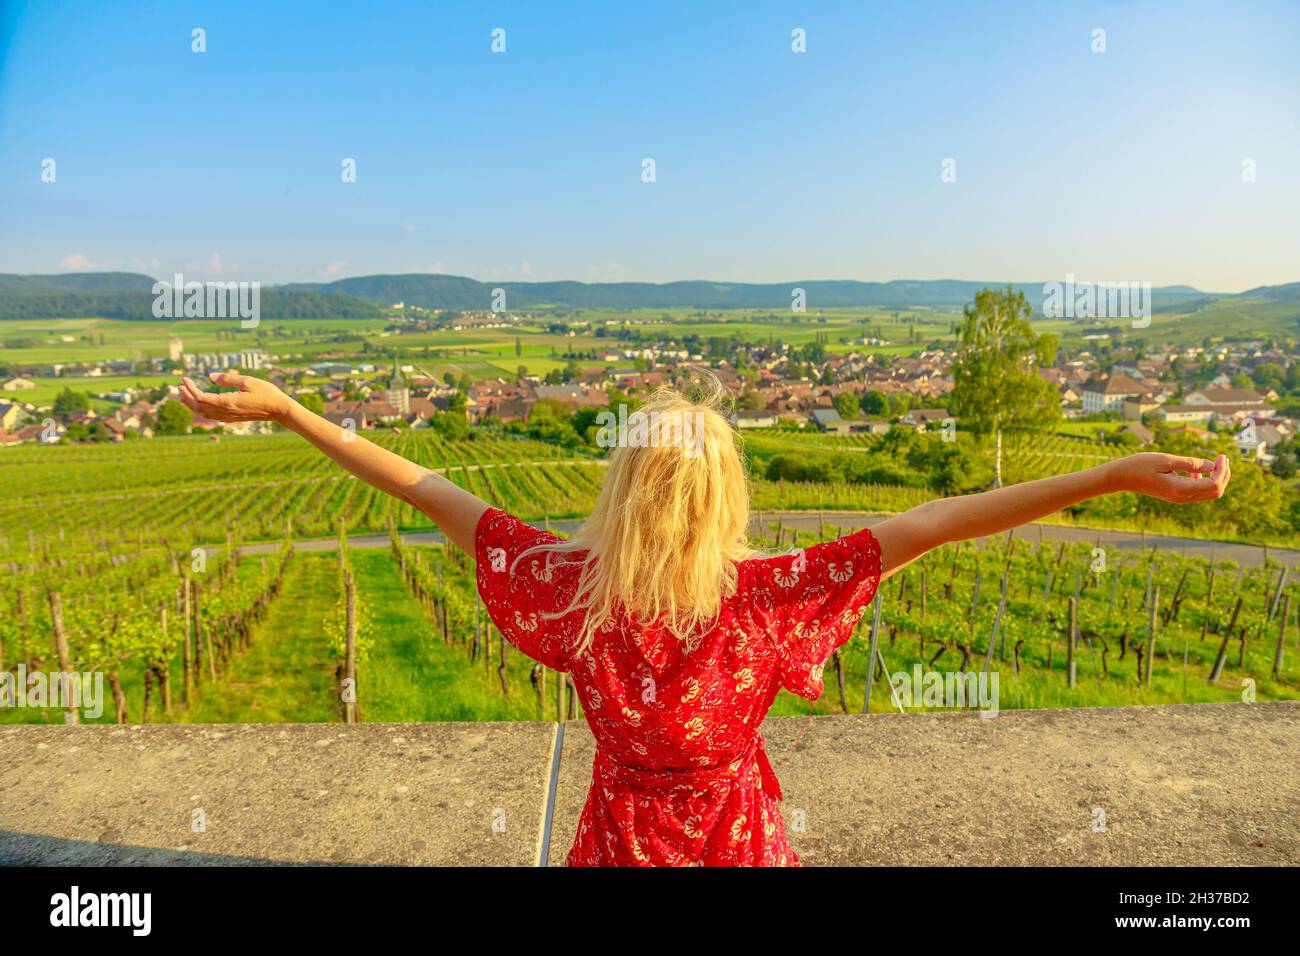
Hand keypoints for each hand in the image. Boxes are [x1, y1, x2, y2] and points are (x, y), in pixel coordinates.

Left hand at [178, 371, 293, 423]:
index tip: (185, 378)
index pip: (200, 397)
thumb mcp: (247, 381)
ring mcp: (229, 417)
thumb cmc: (266, 393)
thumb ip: (227, 378)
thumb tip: (210, 376)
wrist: (279, 410)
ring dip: (192, 405)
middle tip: (179, 386)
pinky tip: (200, 405)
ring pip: (204, 413)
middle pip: (198, 407)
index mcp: (227, 402)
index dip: (190, 388)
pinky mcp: (232, 418)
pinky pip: (212, 416)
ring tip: (184, 396)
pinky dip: (202, 410)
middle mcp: (225, 412)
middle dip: (187, 397)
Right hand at [1107, 452, 1230, 502]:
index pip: (1214, 484)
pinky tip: (1197, 470)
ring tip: (1216, 462)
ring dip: (1216, 478)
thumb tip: (1211, 465)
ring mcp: (1178, 498)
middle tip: (1223, 458)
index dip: (1222, 471)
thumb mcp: (1165, 460)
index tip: (1221, 456)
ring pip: (1208, 493)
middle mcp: (1182, 497)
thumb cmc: (1140, 465)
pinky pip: (1197, 492)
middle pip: (1215, 492)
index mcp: (1180, 489)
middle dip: (1224, 475)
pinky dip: (1204, 481)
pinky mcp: (1175, 495)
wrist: (1121, 477)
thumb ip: (1189, 463)